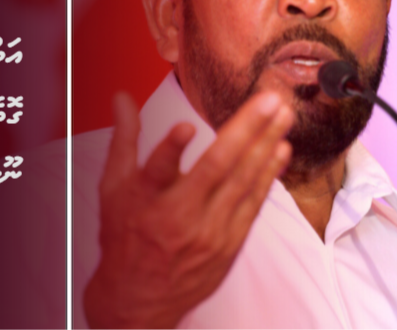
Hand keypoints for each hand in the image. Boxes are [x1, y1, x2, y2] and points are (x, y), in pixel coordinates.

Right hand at [83, 91, 292, 328]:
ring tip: (283, 115)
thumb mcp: (113, 188)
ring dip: (266, 144)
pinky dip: (268, 176)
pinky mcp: (228, 244)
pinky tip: (280, 150)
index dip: (170, 150)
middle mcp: (178, 216)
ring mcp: (208, 232)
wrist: (140, 298)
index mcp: (145, 200)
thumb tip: (122, 98)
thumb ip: (123, 139)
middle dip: (246, 130)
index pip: (156, 172)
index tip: (185, 128)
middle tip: (268, 100)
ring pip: (242, 182)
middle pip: (216, 169)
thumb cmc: (126, 236)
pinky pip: (253, 205)